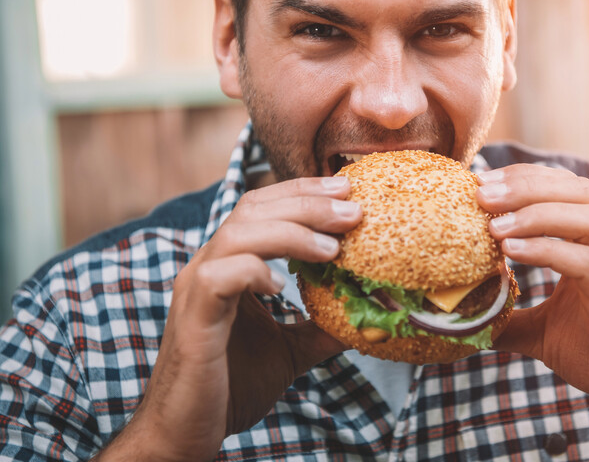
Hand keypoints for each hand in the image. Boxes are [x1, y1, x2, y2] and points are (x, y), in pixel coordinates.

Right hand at [96, 176, 360, 461]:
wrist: (186, 434)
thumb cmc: (232, 386)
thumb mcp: (290, 350)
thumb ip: (320, 327)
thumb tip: (365, 316)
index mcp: (229, 264)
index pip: (262, 207)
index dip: (303, 192)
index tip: (346, 190)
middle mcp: (209, 266)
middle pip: (253, 208)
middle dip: (306, 202)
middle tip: (352, 208)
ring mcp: (196, 289)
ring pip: (239, 234)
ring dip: (290, 232)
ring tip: (332, 247)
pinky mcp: (193, 319)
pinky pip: (219, 277)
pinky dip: (253, 271)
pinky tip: (282, 285)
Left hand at [476, 164, 588, 429]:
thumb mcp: (544, 331)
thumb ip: (509, 318)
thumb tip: (465, 320)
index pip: (564, 188)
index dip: (524, 178)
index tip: (481, 181)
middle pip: (575, 190)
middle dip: (524, 186)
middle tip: (480, 191)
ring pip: (587, 217)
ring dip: (535, 213)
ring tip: (493, 223)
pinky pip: (586, 262)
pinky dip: (548, 250)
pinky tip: (512, 250)